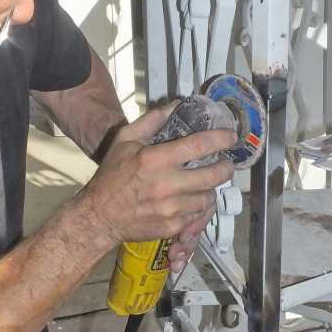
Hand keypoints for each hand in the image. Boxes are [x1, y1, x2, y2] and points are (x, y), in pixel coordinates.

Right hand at [77, 103, 235, 249]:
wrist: (99, 216)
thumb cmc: (112, 176)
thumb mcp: (125, 140)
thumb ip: (151, 120)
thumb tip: (176, 105)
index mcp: (156, 159)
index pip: (199, 145)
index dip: (220, 139)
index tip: (231, 136)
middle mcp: (167, 184)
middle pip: (213, 175)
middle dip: (226, 168)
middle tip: (226, 163)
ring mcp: (171, 208)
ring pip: (208, 197)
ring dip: (209, 189)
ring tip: (204, 183)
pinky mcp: (172, 226)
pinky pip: (198, 216)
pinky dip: (198, 207)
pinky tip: (192, 201)